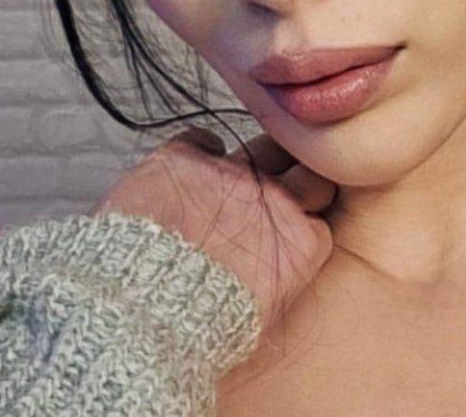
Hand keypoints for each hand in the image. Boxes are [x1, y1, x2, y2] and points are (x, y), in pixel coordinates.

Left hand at [92, 126, 336, 333]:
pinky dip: (199, 150)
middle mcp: (273, 197)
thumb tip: (272, 280)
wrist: (145, 307)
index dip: (303, 221)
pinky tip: (191, 169)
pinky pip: (202, 138)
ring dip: (254, 160)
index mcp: (299, 243)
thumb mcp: (261, 317)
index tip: (289, 228)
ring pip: (262, 146)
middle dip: (295, 178)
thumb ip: (280, 281)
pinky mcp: (184, 158)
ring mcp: (230, 173)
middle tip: (269, 195)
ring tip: (230, 181)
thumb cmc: (199, 326)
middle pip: (306, 169)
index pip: (320, 217)